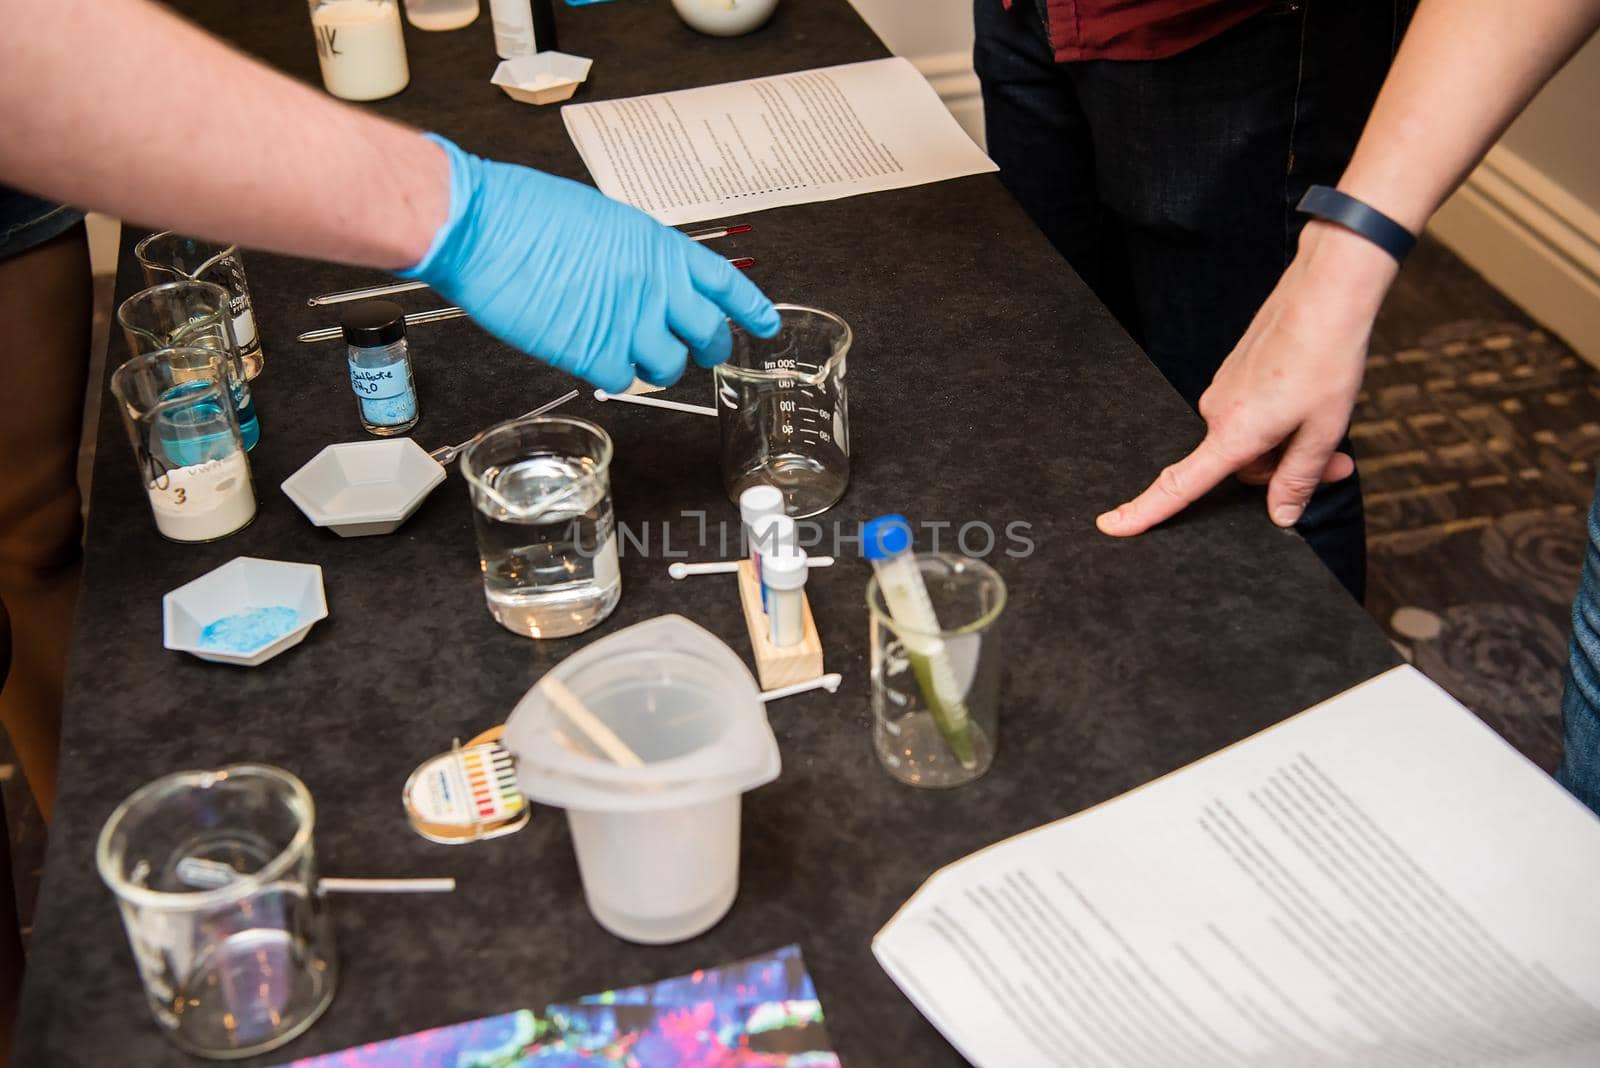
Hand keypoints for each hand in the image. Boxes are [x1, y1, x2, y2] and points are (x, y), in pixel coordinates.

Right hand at [402, 135, 779, 391]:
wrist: (482, 226)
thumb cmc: (525, 212)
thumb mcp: (602, 220)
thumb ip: (637, 255)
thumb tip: (645, 280)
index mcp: (660, 246)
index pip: (725, 283)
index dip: (749, 307)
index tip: (766, 324)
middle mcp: (655, 286)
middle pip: (707, 333)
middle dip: (708, 348)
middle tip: (698, 354)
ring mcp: (628, 321)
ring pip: (669, 367)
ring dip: (654, 366)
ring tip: (629, 351)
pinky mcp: (594, 352)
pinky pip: (623, 379)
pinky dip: (611, 375)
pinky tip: (592, 356)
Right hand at [1096, 223, 1398, 535]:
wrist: (1324, 293)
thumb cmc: (1326, 358)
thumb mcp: (1324, 429)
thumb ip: (1298, 478)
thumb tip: (1280, 515)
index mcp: (1233, 433)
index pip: (1180, 484)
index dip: (1144, 510)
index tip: (1109, 526)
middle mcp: (1217, 412)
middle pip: (1241, 466)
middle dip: (1284, 469)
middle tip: (1337, 464)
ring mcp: (1223, 390)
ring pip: (1252, 439)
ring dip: (1288, 442)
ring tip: (1331, 425)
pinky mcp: (1233, 373)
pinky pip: (1253, 412)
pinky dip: (1282, 418)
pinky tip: (1313, 398)